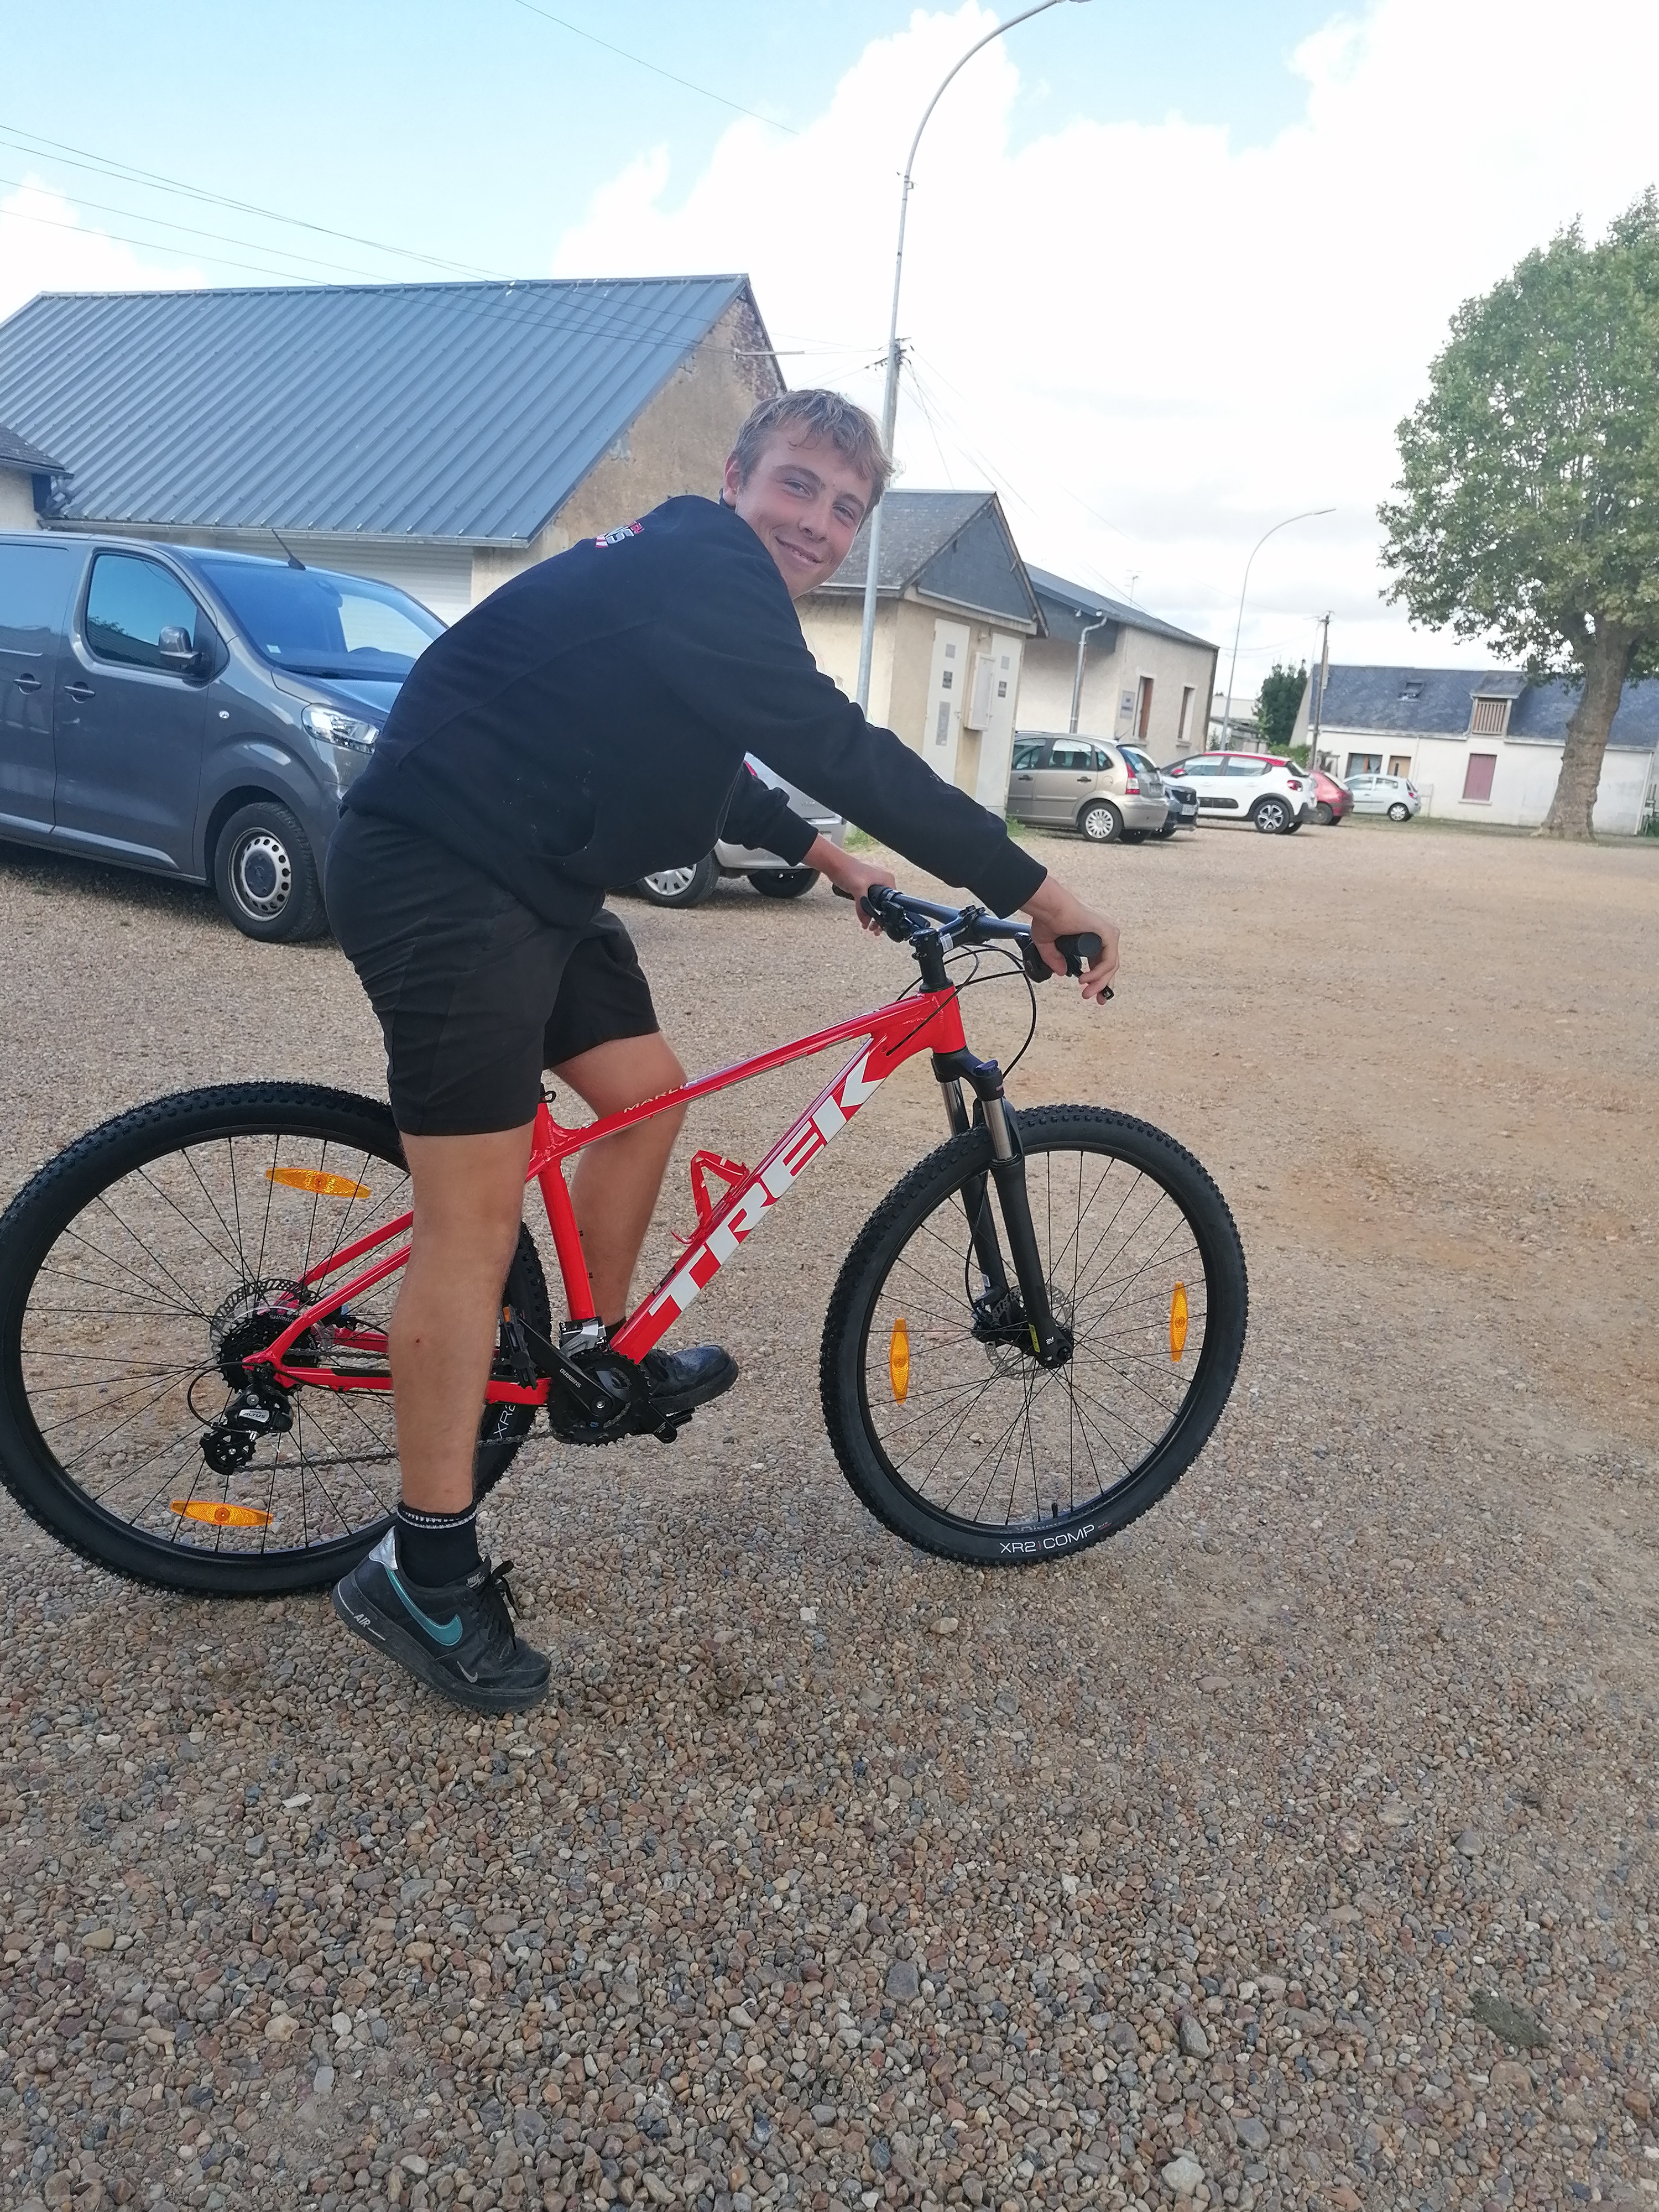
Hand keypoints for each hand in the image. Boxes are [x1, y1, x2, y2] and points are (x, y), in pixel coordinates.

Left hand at [807, 837, 895, 934]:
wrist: (834, 864)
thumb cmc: (848, 869)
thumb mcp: (858, 890)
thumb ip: (863, 907)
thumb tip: (866, 921)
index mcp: (887, 879)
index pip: (892, 901)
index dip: (887, 915)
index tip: (881, 925)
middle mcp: (883, 881)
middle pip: (884, 904)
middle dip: (879, 918)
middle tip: (875, 929)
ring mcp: (874, 883)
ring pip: (876, 903)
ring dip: (872, 915)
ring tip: (869, 926)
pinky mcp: (865, 885)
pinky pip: (869, 900)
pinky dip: (866, 909)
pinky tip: (864, 918)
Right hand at [1022, 876, 1120, 1003]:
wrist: (1049, 906)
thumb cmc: (1048, 917)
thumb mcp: (1048, 944)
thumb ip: (1055, 959)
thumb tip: (1062, 973)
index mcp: (1093, 934)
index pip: (1102, 961)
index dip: (1098, 978)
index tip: (1091, 992)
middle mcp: (1104, 933)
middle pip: (1110, 965)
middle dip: (1103, 985)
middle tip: (1096, 999)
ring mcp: (1109, 932)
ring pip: (1110, 966)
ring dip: (1099, 983)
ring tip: (1086, 993)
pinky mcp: (1109, 934)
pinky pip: (1108, 961)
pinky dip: (1098, 974)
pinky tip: (1085, 980)